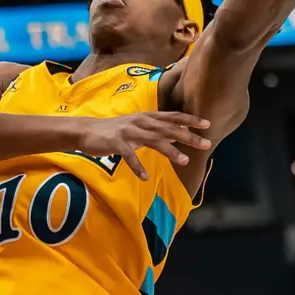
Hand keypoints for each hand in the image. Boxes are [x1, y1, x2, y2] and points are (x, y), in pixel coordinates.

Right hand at [76, 111, 211, 180]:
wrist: (87, 131)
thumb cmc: (115, 131)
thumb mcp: (139, 128)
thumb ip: (158, 131)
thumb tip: (182, 135)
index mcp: (147, 117)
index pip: (172, 117)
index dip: (190, 120)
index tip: (207, 125)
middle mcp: (140, 122)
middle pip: (167, 128)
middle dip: (188, 136)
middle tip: (205, 144)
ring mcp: (128, 131)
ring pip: (153, 140)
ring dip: (170, 150)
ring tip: (185, 161)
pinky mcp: (116, 142)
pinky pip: (129, 155)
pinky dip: (137, 166)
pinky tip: (145, 177)